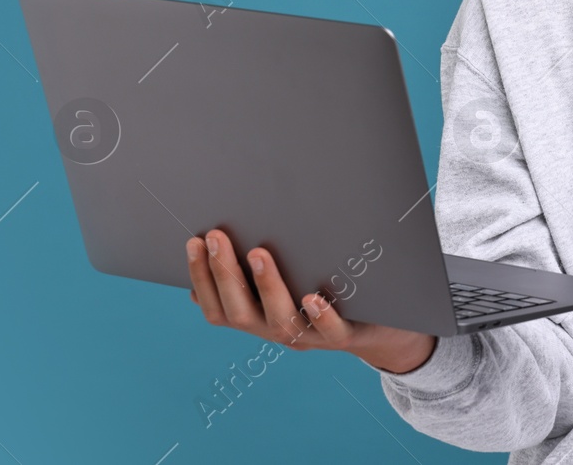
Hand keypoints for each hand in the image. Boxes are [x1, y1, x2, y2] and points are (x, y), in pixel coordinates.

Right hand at [185, 229, 435, 374]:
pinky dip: (320, 316)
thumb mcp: (287, 283)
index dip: (201, 277)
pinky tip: (312, 297)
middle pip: (240, 313)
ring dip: (266, 286)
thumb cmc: (326, 292)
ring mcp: (310, 336)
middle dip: (224, 273)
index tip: (193, 241)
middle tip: (215, 236)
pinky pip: (331, 330)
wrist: (379, 328)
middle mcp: (277, 331)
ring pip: (281, 321)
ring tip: (258, 252)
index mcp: (258, 319)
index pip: (218, 306)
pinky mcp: (346, 335)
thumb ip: (255, 274)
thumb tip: (209, 255)